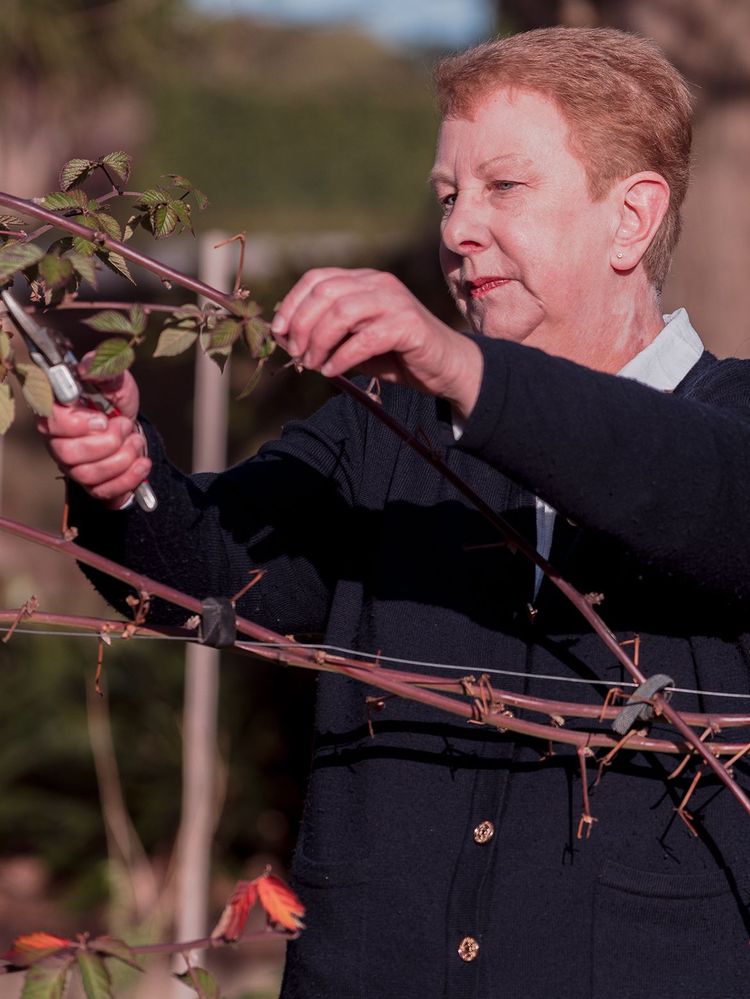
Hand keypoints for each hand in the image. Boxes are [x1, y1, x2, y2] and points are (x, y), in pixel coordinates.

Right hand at [36, 359, 149, 508]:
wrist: (132, 427)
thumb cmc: (116, 401)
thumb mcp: (116, 380)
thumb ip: (104, 370)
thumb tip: (87, 367)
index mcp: (57, 412)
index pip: (49, 423)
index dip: (77, 424)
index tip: (104, 419)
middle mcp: (58, 442)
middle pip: (69, 453)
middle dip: (107, 442)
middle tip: (126, 427)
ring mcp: (72, 465)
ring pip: (87, 474)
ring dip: (121, 458)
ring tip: (136, 441)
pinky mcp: (90, 484)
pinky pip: (102, 491)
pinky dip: (128, 478)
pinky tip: (142, 463)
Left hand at [271, 268, 482, 419]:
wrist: (446, 367)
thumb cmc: (398, 355)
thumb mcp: (355, 340)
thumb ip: (327, 333)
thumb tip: (286, 338)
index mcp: (365, 280)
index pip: (318, 278)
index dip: (292, 303)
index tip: (279, 333)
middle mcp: (379, 283)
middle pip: (326, 293)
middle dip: (302, 325)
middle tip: (296, 354)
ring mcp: (395, 302)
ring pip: (342, 312)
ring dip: (319, 341)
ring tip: (313, 364)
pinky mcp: (409, 325)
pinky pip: (365, 339)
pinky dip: (342, 357)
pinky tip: (333, 371)